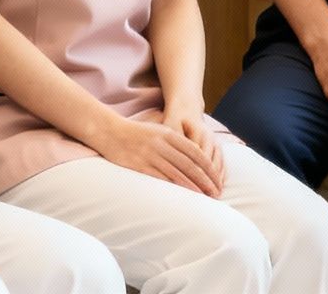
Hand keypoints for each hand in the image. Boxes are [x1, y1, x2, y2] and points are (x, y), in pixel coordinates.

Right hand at [94, 115, 221, 196]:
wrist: (110, 131)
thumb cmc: (136, 133)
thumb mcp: (159, 130)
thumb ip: (176, 141)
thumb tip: (194, 156)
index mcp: (170, 135)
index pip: (196, 153)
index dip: (208, 167)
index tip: (217, 179)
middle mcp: (163, 144)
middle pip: (190, 164)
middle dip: (206, 180)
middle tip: (216, 192)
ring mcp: (151, 155)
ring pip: (178, 173)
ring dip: (193, 187)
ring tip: (204, 197)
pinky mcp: (140, 165)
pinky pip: (161, 178)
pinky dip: (174, 187)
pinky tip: (182, 195)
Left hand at [159, 106, 227, 194]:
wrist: (186, 106)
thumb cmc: (174, 119)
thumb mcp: (170, 127)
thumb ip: (171, 144)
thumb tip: (168, 161)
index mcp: (198, 133)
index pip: (200, 159)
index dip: (198, 176)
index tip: (194, 190)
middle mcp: (210, 137)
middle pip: (211, 164)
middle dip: (210, 182)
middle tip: (208, 199)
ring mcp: (215, 141)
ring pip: (218, 164)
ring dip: (217, 180)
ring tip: (216, 196)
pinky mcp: (217, 144)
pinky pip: (222, 162)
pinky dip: (221, 174)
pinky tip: (220, 186)